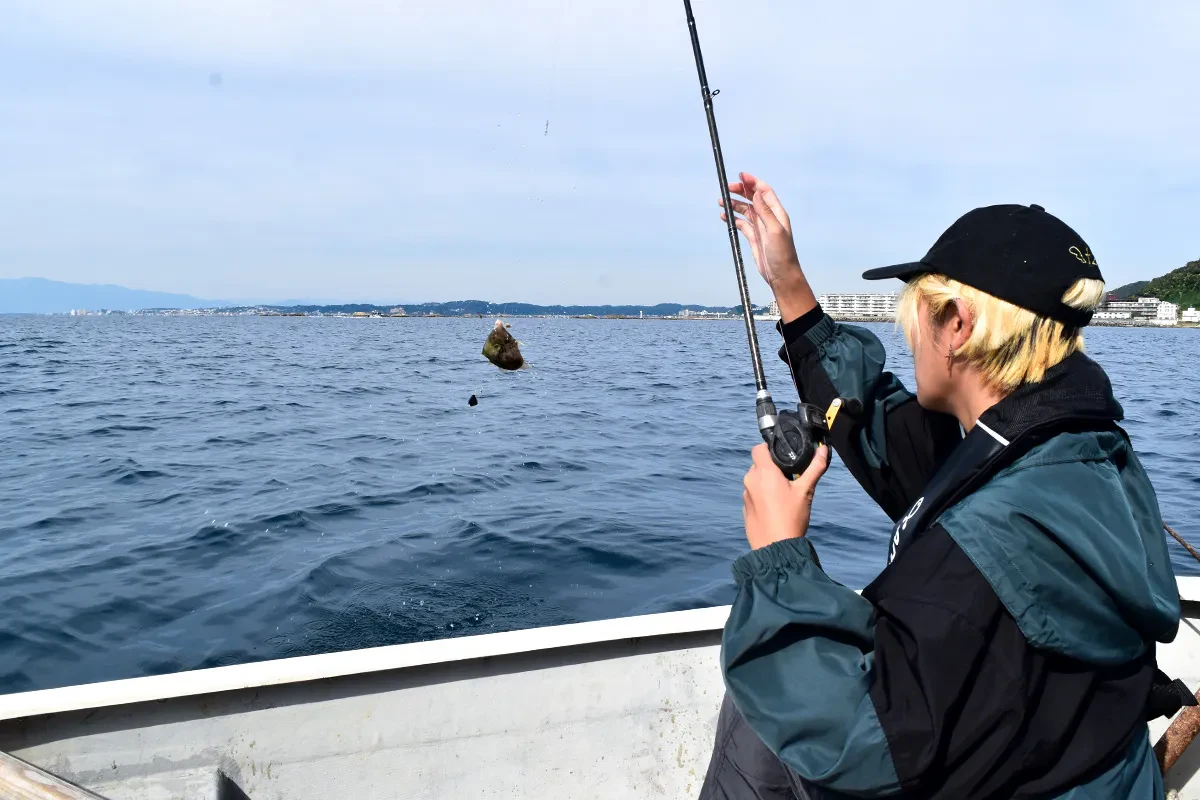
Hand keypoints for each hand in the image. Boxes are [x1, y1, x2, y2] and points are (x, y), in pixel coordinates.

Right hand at [719, 173, 814, 318]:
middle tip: (726, 188)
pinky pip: (741, 223)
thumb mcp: (775, 231)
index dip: (753, 182)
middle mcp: (768, 217)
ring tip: (721, 201)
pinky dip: (733, 218)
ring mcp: (760, 227)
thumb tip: (757, 193)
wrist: (781, 275)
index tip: (740, 176)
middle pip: (753, 198)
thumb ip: (765, 211)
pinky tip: (724, 216)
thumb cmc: (782, 255)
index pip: (764, 191)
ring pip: (745, 210)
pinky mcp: (753, 237)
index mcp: (777, 213)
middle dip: (740, 191)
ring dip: (734, 204)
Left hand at [742, 443, 829, 549]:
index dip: (769, 448)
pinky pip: (753, 494)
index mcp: (763, 473)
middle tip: (788, 477)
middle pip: (758, 464)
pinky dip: (761, 495)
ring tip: (783, 494)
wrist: (775, 548)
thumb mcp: (806, 491)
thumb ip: (815, 468)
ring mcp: (745, 495)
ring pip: (755, 480)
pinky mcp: (745, 508)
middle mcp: (750, 481)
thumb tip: (822, 449)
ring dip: (766, 482)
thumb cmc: (791, 518)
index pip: (758, 448)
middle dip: (771, 467)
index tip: (782, 455)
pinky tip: (775, 507)